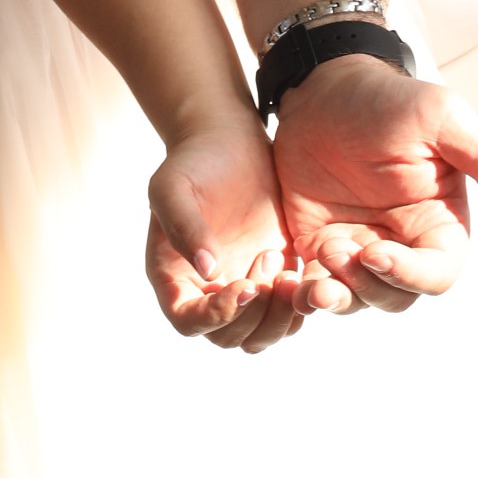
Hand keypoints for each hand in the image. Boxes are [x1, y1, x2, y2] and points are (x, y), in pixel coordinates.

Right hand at [146, 106, 308, 353]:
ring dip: (280, 315)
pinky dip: (300, 303)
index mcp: (175, 277)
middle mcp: (207, 291)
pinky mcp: (275, 278)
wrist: (229, 141)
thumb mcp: (174, 186)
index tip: (244, 287)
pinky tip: (302, 266)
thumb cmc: (193, 161)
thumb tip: (206, 270)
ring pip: (262, 335)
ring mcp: (243, 287)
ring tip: (286, 269)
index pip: (188, 321)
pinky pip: (289, 314)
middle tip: (270, 265)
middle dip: (254, 314)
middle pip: (229, 337)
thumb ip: (184, 226)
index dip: (214, 317)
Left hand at [271, 55, 477, 314]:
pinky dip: (304, 292)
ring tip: (313, 269)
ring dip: (336, 296)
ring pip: (356, 300)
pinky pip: (315, 285)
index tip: (377, 252)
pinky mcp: (317, 245)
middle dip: (367, 286)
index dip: (411, 275)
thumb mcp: (442, 118)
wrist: (321, 85)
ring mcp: (357, 248)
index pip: (438, 274)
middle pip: (395, 297)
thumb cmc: (389, 99)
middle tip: (336, 250)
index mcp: (437, 223)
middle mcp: (401, 244)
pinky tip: (288, 278)